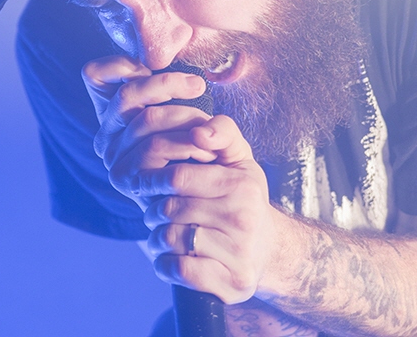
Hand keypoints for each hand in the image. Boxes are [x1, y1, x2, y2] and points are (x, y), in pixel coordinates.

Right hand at [82, 54, 213, 208]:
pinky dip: (185, 142)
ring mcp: (115, 158)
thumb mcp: (196, 113)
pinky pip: (155, 148)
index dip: (120, 64)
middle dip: (166, 84)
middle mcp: (108, 134)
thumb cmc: (206, 149)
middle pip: (127, 95)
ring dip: (183, 115)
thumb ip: (181, 88)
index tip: (154, 65)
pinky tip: (205, 148)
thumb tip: (177, 68)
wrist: (215, 201)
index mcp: (115, 111)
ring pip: (145, 119)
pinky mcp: (129, 180)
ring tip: (208, 123)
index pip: (96, 75)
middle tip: (198, 86)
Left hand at [138, 115, 276, 304]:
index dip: (153, 179)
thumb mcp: (239, 159)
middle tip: (157, 212)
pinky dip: (165, 264)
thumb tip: (199, 132)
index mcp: (242, 185)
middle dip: (154, 210)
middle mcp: (244, 218)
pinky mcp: (231, 284)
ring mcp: (239, 254)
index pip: (178, 177)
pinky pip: (179, 269)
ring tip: (164, 234)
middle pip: (170, 209)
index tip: (146, 184)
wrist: (270, 250)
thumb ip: (221, 132)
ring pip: (170, 238)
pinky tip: (172, 258)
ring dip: (157, 238)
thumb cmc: (244, 199)